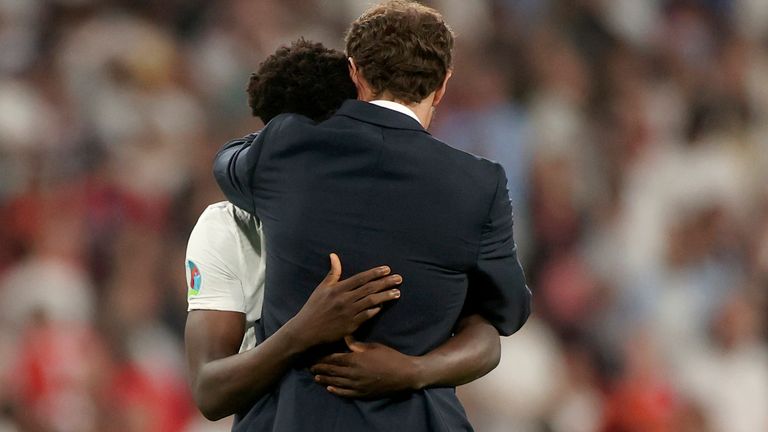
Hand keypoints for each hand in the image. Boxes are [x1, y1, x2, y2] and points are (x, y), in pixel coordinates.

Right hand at [286, 254, 401, 348]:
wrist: (306, 331)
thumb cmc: (314, 308)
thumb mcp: (321, 288)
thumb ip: (332, 273)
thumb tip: (334, 255)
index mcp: (338, 289)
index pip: (360, 278)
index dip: (375, 273)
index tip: (387, 269)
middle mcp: (344, 299)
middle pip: (369, 288)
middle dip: (386, 282)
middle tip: (399, 278)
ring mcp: (348, 313)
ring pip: (371, 302)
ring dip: (386, 296)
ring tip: (397, 292)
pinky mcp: (350, 325)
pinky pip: (367, 316)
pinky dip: (375, 310)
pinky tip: (383, 306)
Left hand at [309, 336, 422, 398]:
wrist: (404, 374)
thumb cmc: (390, 357)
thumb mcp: (373, 346)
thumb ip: (356, 344)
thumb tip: (344, 336)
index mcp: (355, 360)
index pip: (333, 359)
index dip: (322, 359)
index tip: (313, 357)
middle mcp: (353, 374)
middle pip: (332, 371)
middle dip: (320, 369)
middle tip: (309, 367)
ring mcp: (357, 385)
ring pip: (336, 383)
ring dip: (325, 380)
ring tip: (316, 377)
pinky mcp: (363, 393)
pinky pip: (346, 393)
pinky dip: (336, 391)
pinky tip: (330, 389)